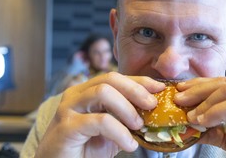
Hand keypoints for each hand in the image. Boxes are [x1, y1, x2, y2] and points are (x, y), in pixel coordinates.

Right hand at [35, 72, 164, 157]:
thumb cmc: (86, 147)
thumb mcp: (112, 129)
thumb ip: (126, 116)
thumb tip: (153, 109)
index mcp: (87, 91)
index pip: (116, 77)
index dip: (139, 81)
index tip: (159, 88)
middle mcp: (76, 94)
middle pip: (109, 78)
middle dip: (135, 90)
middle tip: (152, 105)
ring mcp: (69, 108)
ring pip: (103, 92)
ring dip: (127, 108)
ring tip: (139, 126)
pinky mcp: (66, 126)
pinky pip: (100, 121)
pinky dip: (120, 132)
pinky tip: (129, 144)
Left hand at [174, 77, 225, 157]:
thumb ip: (210, 127)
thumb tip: (185, 123)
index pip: (224, 81)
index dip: (200, 83)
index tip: (181, 89)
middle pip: (225, 82)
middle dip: (197, 90)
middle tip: (179, 100)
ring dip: (205, 102)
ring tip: (192, 116)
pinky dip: (216, 112)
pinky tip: (204, 121)